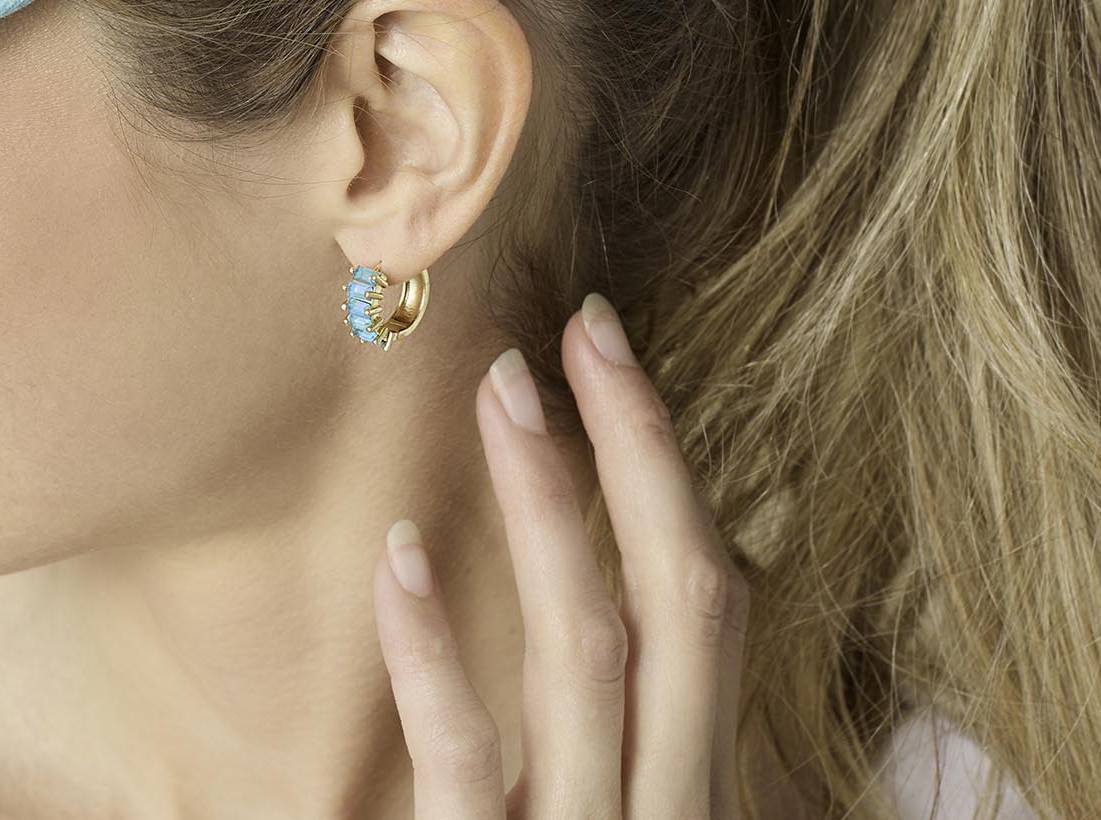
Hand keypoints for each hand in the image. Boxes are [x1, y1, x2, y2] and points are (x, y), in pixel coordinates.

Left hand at [371, 293, 748, 817]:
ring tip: (501, 389)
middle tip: (576, 329)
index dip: (664, 466)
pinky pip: (464, 762)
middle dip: (639, 455)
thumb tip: (604, 580)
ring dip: (545, 508)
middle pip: (676, 606)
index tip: (602, 343)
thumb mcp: (618, 810)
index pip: (701, 603)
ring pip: (581, 655)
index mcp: (695, 782)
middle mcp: (666, 809)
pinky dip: (433, 656)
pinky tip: (399, 556)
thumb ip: (624, 732)